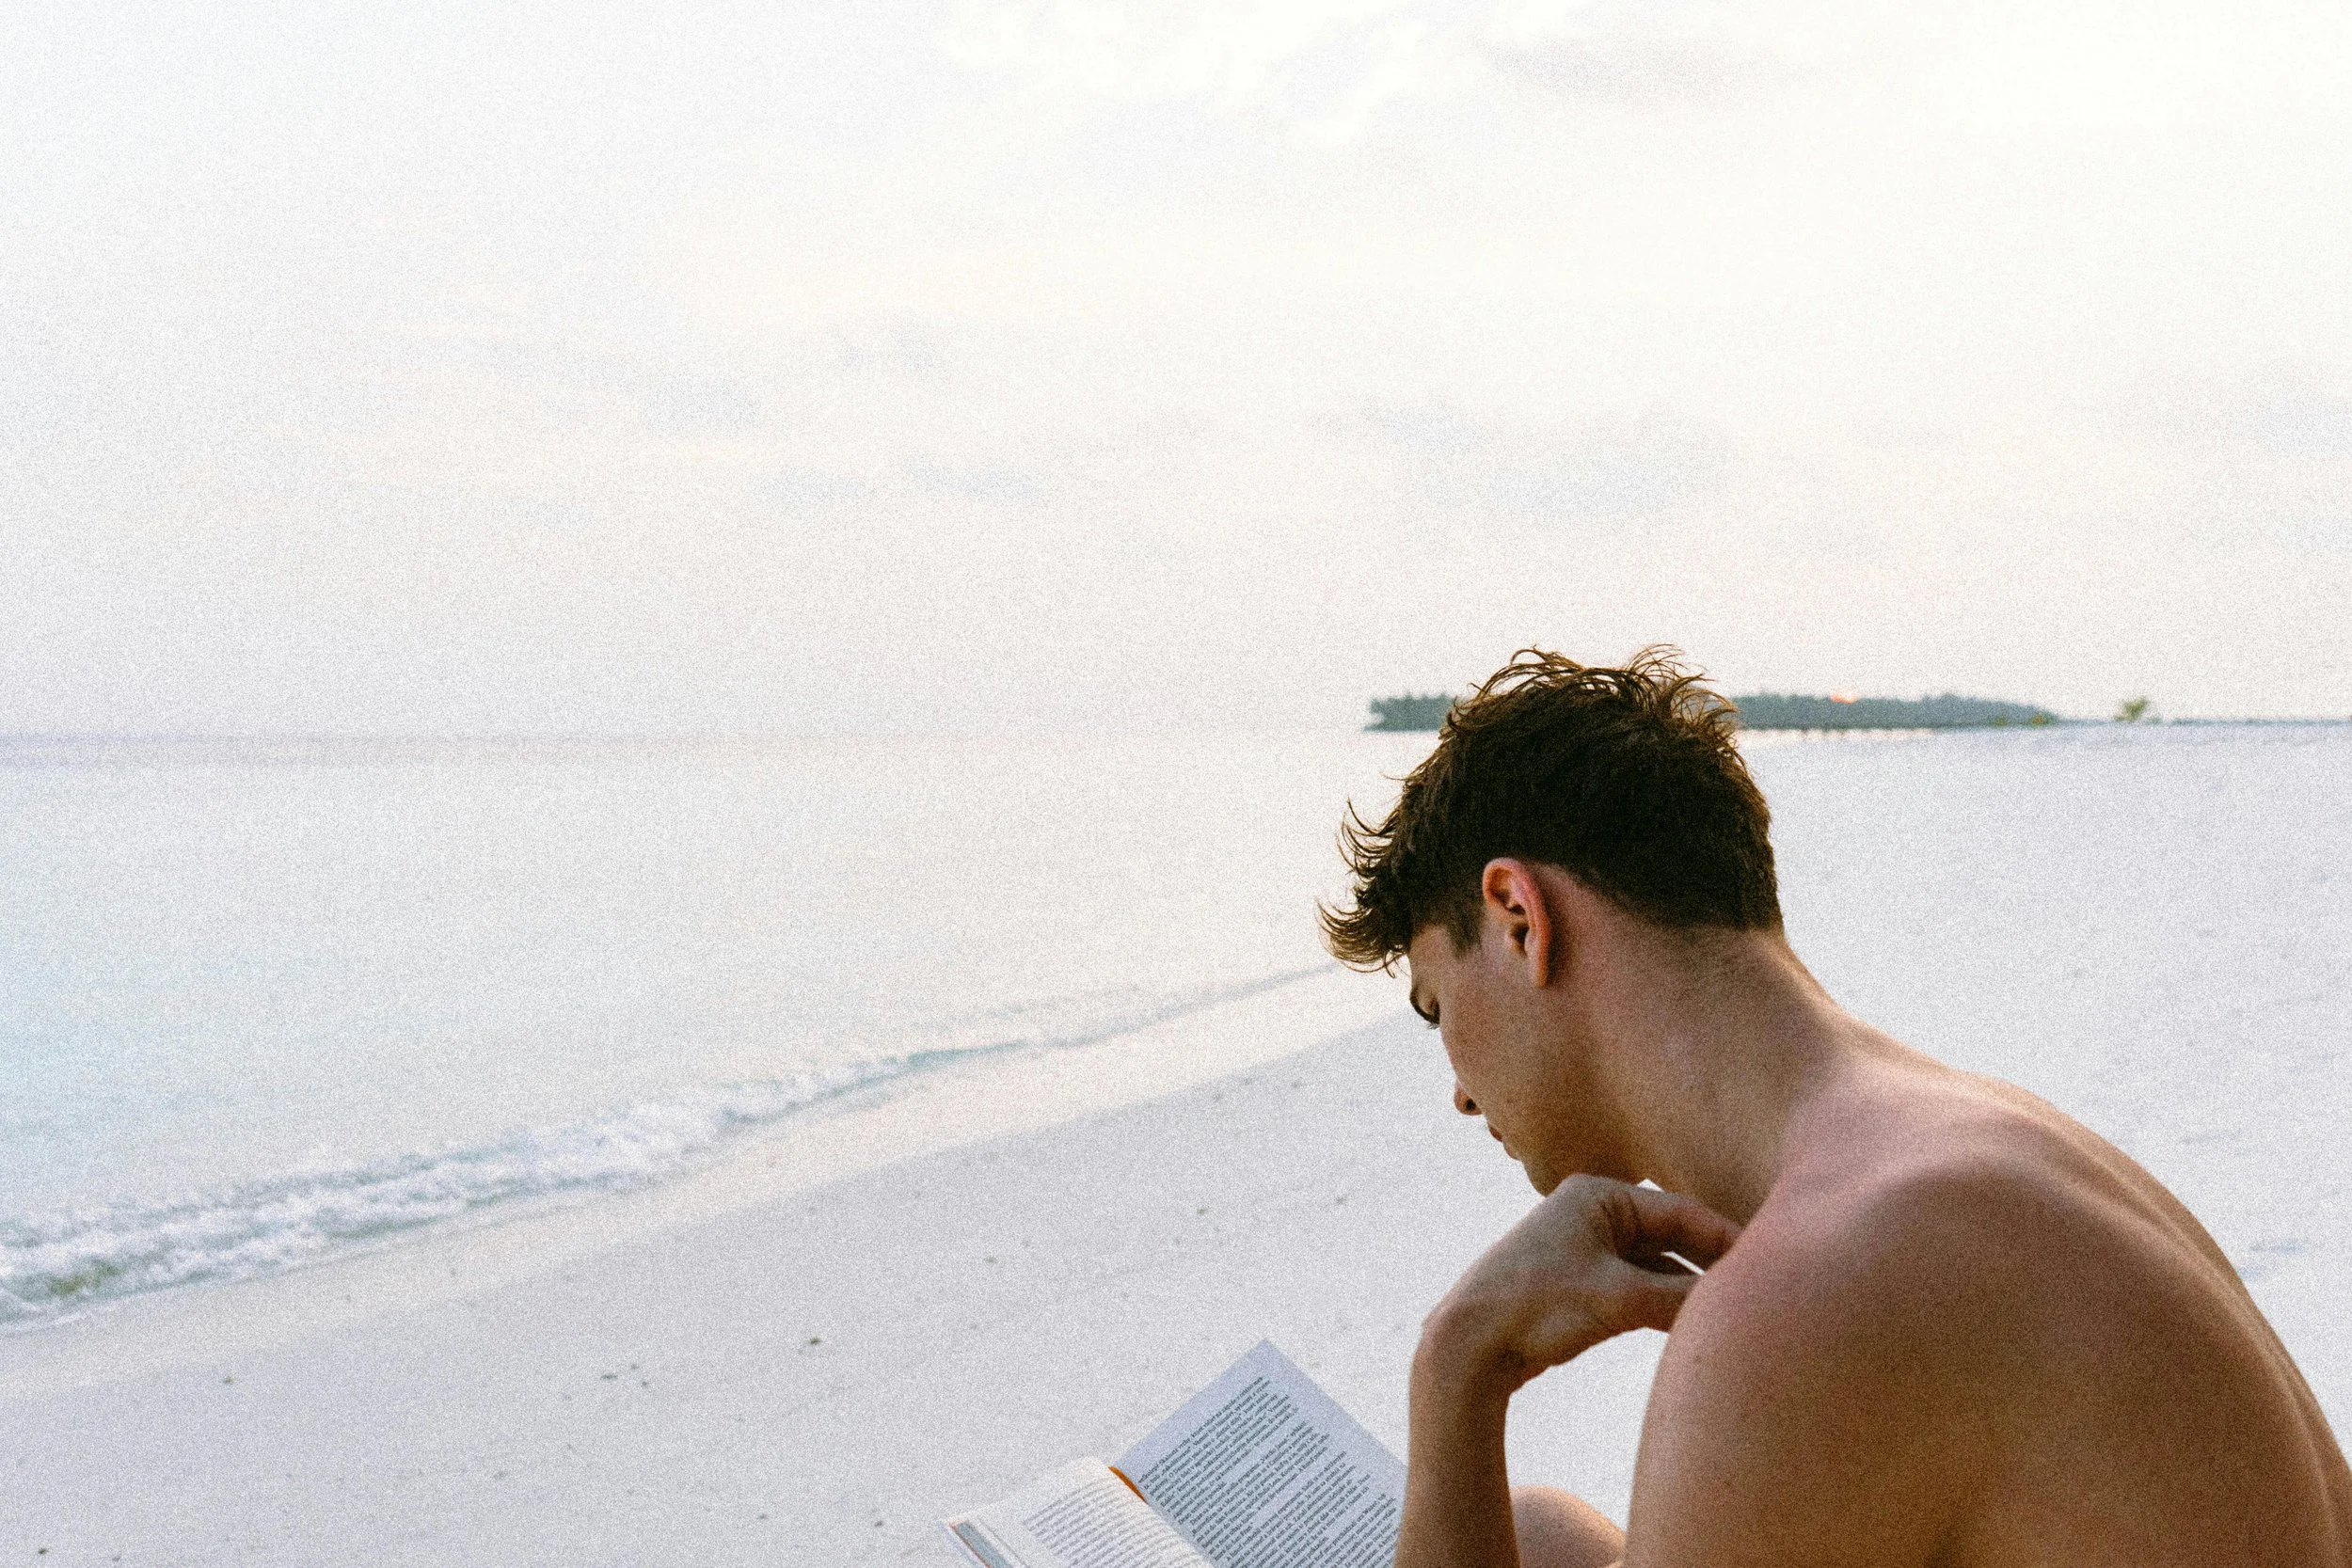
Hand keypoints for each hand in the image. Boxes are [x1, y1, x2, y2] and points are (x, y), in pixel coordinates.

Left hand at [1418, 1175, 1742, 1396]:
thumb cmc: (1535, 1308)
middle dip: (1712, 1264)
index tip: (1772, 1265)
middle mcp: (1593, 1212)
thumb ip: (1681, 1297)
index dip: (1728, 1240)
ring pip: (1658, 1265)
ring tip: (1734, 1312)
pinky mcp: (1581, 1282)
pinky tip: (1692, 1325)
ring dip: (1690, 1288)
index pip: (1682, 1212)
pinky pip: (1639, 1287)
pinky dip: (1666, 1303)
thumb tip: (1739, 1301)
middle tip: (1762, 1292)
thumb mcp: (1619, 1300)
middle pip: (1673, 1236)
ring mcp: (1586, 1247)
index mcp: (1599, 1195)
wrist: (1469, 1345)